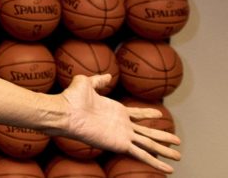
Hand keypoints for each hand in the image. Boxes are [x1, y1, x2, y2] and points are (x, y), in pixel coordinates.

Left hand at [61, 74, 181, 172]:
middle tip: (176, 141)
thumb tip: (107, 75)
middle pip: (148, 133)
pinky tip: (168, 169)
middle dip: (162, 137)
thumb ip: (98, 80)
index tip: (159, 115)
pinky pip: (142, 154)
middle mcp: (121, 126)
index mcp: (116, 111)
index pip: (136, 114)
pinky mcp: (120, 144)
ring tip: (179, 156)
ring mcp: (122, 136)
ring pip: (149, 144)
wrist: (66, 111)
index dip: (147, 114)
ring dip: (164, 151)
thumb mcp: (86, 83)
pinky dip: (155, 162)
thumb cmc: (71, 98)